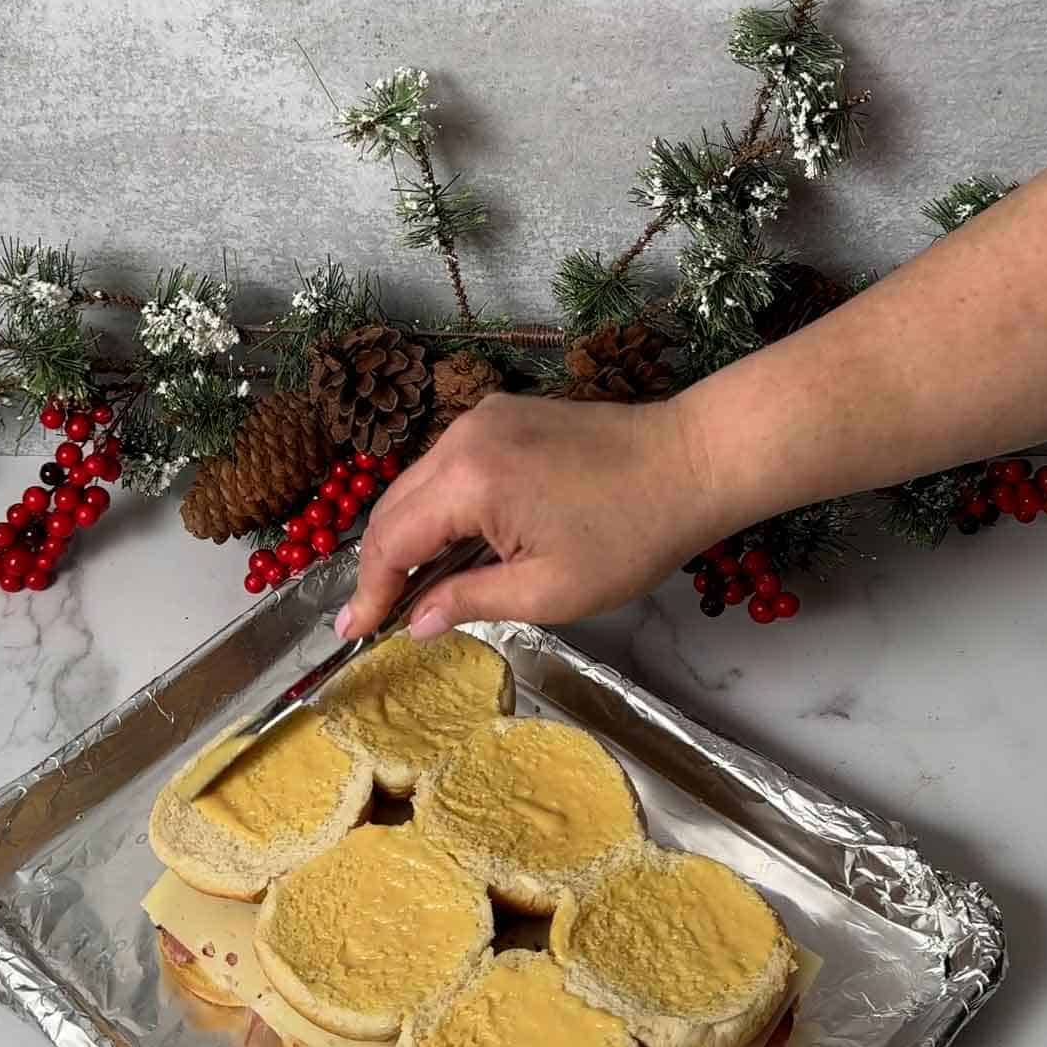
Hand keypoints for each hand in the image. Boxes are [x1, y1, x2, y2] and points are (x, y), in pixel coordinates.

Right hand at [336, 391, 716, 639]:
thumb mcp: (548, 591)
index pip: (392, 542)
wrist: (693, 462)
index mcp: (471, 482)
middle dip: (380, 565)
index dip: (370, 592)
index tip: (354, 632)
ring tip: (412, 588)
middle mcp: (463, 438)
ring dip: (409, 535)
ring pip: (418, 484)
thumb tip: (417, 623)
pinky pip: (448, 466)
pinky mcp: (504, 415)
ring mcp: (483, 419)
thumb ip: (471, 602)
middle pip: (392, 507)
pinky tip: (452, 544)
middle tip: (374, 615)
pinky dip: (438, 507)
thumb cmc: (631, 536)